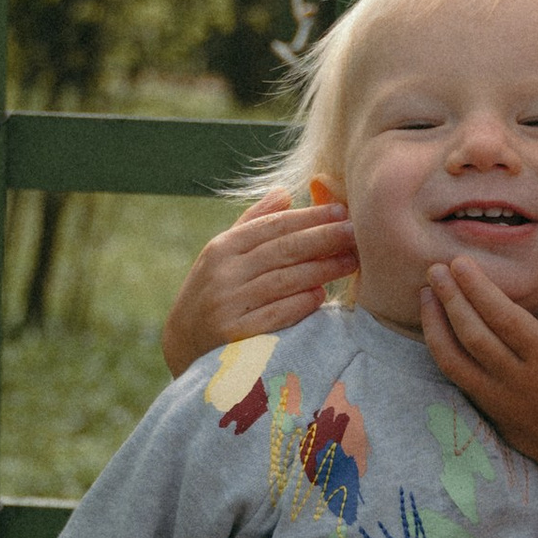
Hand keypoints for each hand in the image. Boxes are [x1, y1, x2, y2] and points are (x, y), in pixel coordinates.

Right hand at [161, 187, 359, 372]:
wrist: (183, 344)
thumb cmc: (213, 293)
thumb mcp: (223, 256)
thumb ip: (254, 224)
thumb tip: (284, 192)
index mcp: (222, 248)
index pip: (272, 226)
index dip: (309, 217)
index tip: (341, 211)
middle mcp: (222, 273)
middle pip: (282, 250)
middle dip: (322, 238)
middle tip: (355, 232)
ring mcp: (227, 304)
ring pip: (282, 281)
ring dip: (321, 270)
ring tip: (350, 261)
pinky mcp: (233, 335)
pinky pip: (274, 315)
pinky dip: (299, 304)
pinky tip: (322, 296)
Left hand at [419, 259, 537, 500]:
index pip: (505, 320)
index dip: (480, 291)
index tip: (461, 263)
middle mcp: (517, 377)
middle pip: (474, 335)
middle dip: (451, 298)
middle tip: (435, 268)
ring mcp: (497, 395)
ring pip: (455, 357)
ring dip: (436, 323)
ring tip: (425, 293)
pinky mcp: (487, 407)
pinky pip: (455, 376)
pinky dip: (439, 349)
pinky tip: (433, 327)